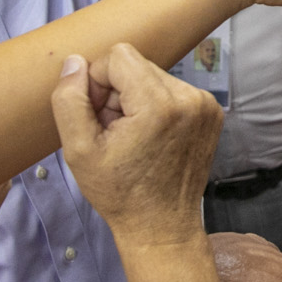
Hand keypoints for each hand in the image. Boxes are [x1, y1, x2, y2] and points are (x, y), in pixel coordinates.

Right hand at [52, 44, 221, 246]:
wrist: (162, 225)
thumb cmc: (119, 193)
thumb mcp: (78, 150)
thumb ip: (69, 100)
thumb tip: (74, 62)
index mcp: (159, 104)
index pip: (119, 55)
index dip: (97, 81)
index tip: (97, 116)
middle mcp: (189, 98)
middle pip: (137, 64)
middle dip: (116, 91)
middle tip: (112, 130)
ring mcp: (205, 105)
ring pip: (153, 75)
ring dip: (135, 98)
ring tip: (131, 136)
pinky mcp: (212, 112)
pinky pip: (172, 89)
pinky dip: (155, 105)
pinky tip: (149, 137)